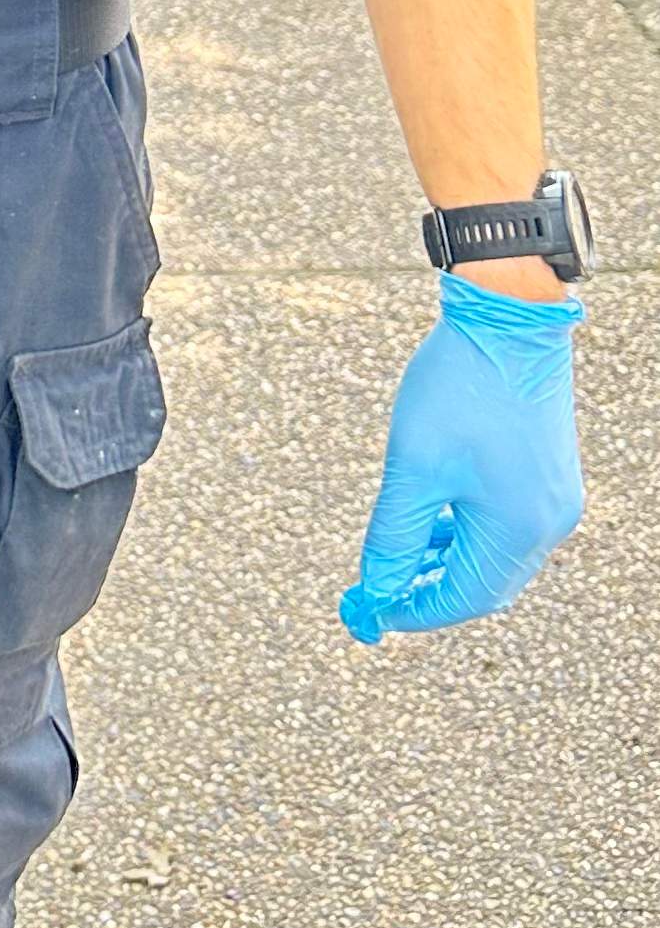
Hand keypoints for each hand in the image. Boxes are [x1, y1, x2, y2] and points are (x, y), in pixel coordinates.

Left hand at [340, 274, 584, 642]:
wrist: (508, 315)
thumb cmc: (459, 388)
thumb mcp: (414, 467)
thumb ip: (394, 535)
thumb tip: (375, 587)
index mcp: (522, 528)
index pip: (467, 597)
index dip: (416, 609)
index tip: (372, 612)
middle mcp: (549, 522)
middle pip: (486, 582)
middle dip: (431, 587)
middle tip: (381, 585)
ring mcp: (555, 497)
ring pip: (496, 553)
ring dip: (448, 558)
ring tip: (400, 550)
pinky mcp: (549, 473)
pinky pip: (507, 522)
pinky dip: (468, 529)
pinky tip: (433, 515)